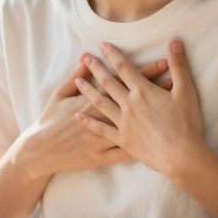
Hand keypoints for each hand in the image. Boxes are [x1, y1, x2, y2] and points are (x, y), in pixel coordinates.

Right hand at [15, 57, 170, 178]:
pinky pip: (126, 152)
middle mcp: (101, 118)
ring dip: (153, 115)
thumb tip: (85, 60)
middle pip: (133, 100)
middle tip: (177, 79)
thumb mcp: (59, 95)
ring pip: (134, 126)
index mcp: (91, 101)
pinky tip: (160, 143)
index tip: (162, 63)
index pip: (123, 83)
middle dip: (155, 88)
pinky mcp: (102, 157)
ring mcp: (103, 139)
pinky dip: (143, 146)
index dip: (143, 72)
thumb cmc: (49, 120)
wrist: (41, 151)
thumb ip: (74, 78)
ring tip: (173, 106)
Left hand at [74, 40, 207, 175]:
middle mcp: (129, 104)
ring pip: (101, 103)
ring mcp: (123, 123)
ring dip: (88, 90)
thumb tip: (175, 42)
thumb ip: (179, 66)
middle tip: (84, 57)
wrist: (181, 156)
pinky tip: (78, 117)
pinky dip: (89, 122)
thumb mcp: (186, 91)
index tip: (102, 45)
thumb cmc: (186, 124)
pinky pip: (101, 129)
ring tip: (77, 81)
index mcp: (143, 91)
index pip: (124, 67)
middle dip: (96, 68)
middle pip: (108, 82)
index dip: (112, 54)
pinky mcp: (123, 140)